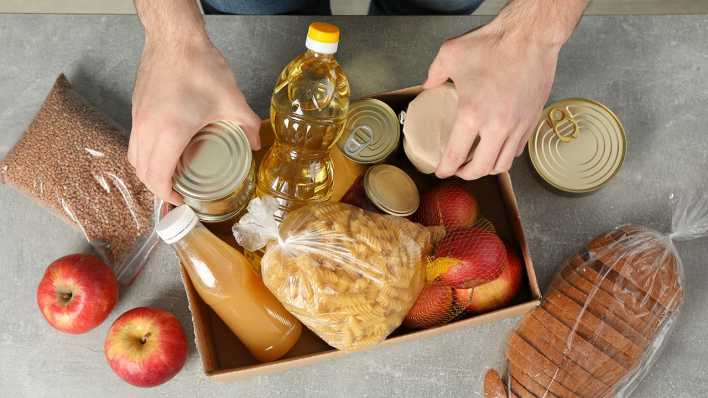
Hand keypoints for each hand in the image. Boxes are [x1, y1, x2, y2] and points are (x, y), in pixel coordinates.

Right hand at [129, 35, 260, 203]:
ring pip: (134, 157)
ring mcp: (137, 118)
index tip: (180, 200)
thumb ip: (247, 125)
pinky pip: (134, 141)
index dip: (167, 195)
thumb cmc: (199, 67)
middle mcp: (147, 129)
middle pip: (143, 172)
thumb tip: (256, 144)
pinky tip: (163, 151)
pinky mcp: (136, 108)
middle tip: (177, 192)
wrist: (175, 38)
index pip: (158, 176)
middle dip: (158, 188)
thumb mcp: (232, 100)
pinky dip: (145, 155)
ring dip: (149, 172)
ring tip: (170, 176)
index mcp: (170, 133)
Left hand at [423, 21, 559, 179]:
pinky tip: (497, 147)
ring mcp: (518, 126)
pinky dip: (505, 155)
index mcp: (472, 115)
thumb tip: (427, 85)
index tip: (440, 172)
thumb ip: (433, 73)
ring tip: (477, 163)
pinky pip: (518, 149)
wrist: (531, 37)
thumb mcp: (450, 54)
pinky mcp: (532, 120)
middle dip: (466, 175)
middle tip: (457, 170)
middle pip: (481, 169)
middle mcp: (497, 127)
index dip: (445, 169)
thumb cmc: (493, 44)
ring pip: (503, 164)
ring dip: (487, 169)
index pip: (456, 155)